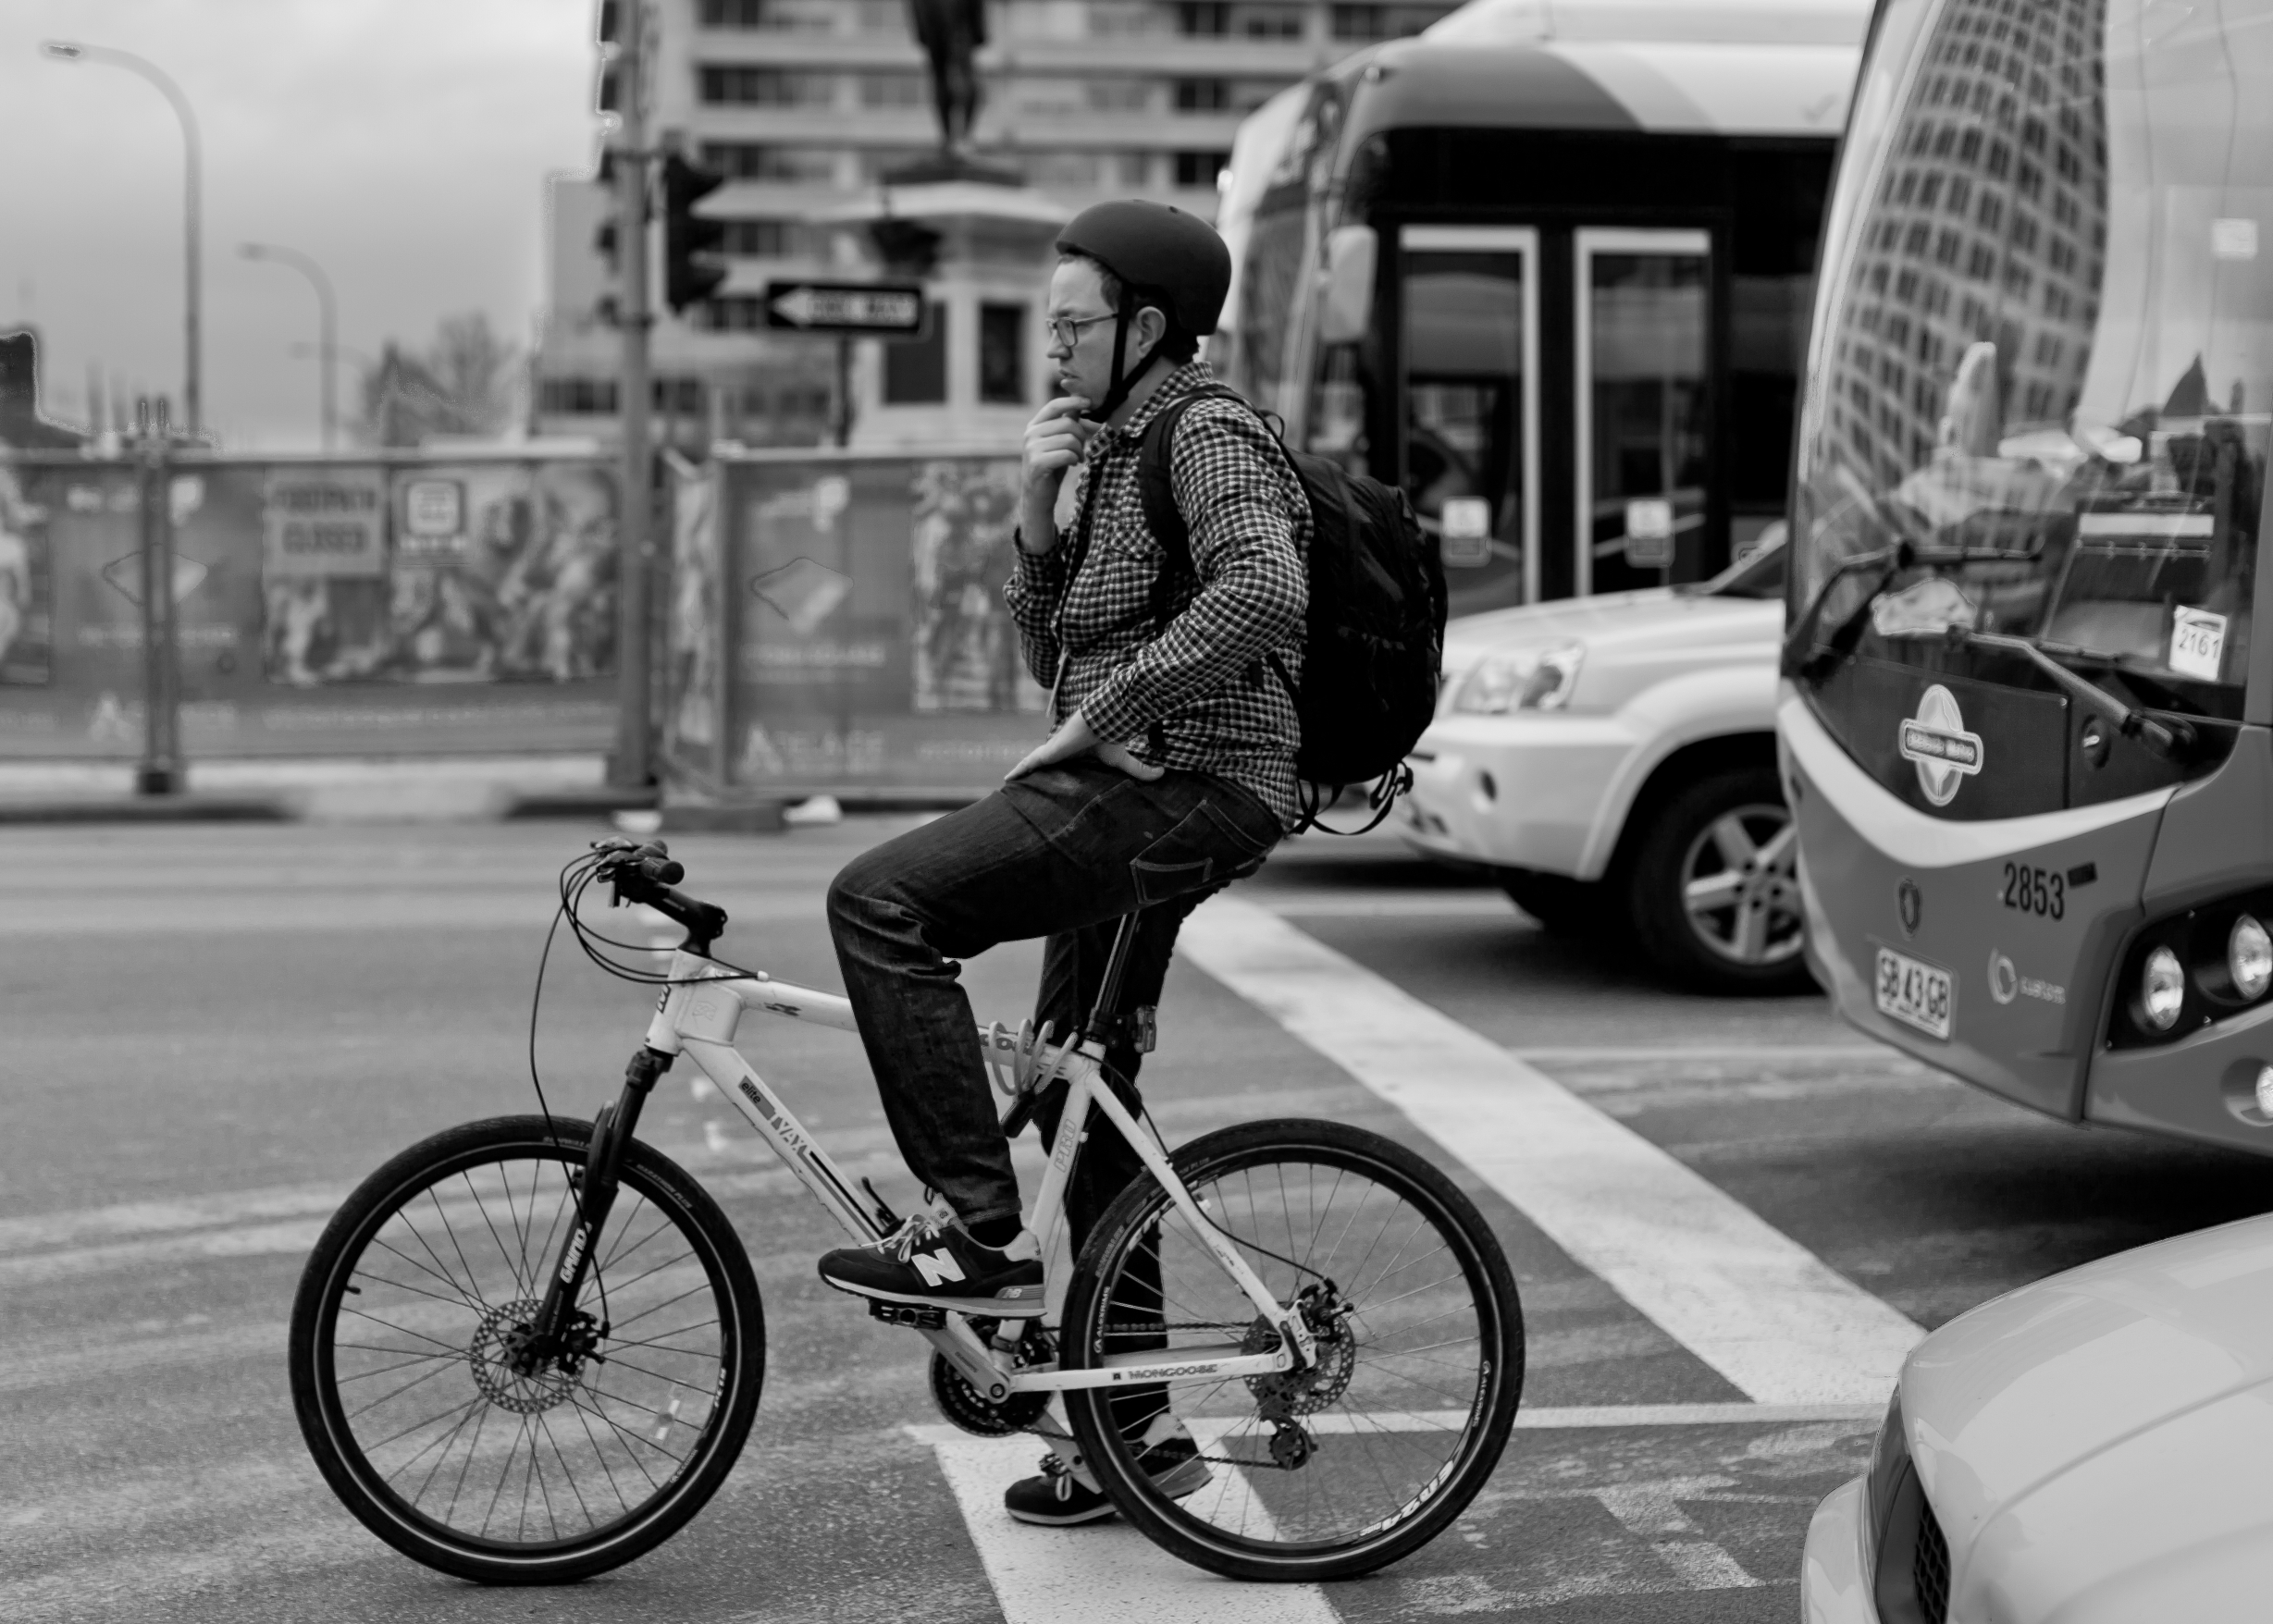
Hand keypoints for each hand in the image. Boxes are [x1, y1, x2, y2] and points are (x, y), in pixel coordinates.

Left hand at [1004, 710, 1165, 783]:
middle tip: (1023, 789)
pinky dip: (1018, 770)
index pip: (1062, 765)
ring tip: (1009, 787)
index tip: (1048, 784)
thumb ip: (1139, 769)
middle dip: (1033, 775)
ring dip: (1022, 774)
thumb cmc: (1111, 735)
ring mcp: (1052, 751)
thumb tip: (1163, 775)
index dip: (1054, 773)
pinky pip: (1029, 763)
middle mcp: (1061, 752)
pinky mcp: (1047, 752)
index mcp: (1076, 754)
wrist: (1102, 719)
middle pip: (1043, 766)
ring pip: (1032, 766)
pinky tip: (1007, 779)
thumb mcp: (1124, 758)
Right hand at [1018, 396, 1095, 553]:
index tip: (1089, 402)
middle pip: (1068, 424)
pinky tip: (1072, 464)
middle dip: (1081, 437)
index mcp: (1034, 425)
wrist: (1038, 495)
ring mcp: (1032, 448)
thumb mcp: (1058, 442)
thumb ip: (1066, 423)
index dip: (1073, 401)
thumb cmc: (1051, 466)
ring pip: (1069, 439)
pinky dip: (1074, 459)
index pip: (1054, 406)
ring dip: (1079, 450)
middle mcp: (1030, 434)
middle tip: (1081, 449)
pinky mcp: (1038, 463)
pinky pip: (1067, 454)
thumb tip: (1080, 403)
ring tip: (1077, 459)